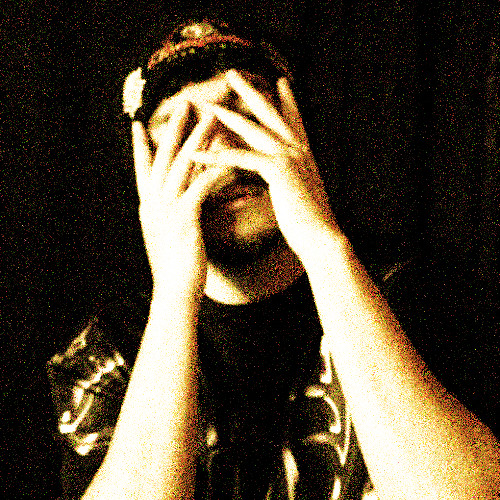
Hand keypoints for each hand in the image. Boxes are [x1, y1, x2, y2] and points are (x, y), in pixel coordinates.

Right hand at [132, 102, 231, 294]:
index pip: (143, 169)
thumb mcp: (167, 237)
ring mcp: (166, 209)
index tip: (139, 124)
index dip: (142, 146)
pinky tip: (230, 157)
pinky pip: (201, 186)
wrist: (174, 293)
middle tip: (186, 103)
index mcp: (148, 207)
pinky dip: (215, 169)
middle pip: (164, 158)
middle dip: (174, 129)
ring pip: (182, 164)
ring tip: (212, 116)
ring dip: (197, 139)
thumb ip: (169, 216)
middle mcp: (153, 203)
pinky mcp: (184, 218)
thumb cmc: (175, 269)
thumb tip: (178, 204)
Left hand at [190, 70, 340, 262]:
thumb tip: (289, 181)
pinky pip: (242, 157)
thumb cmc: (311, 225)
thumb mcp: (304, 196)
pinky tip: (199, 154)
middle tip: (232, 74)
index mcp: (305, 156)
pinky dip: (219, 155)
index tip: (280, 82)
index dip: (287, 101)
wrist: (322, 238)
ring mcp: (289, 157)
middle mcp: (298, 150)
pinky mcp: (278, 170)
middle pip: (270, 114)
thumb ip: (296, 182)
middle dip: (251, 92)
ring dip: (227, 116)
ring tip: (208, 105)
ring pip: (253, 129)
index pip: (294, 121)